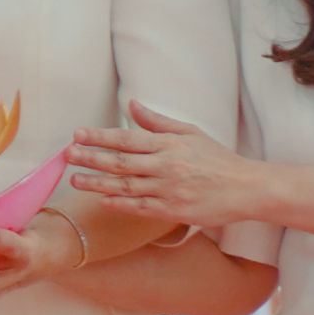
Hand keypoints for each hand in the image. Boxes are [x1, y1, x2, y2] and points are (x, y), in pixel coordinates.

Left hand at [65, 103, 259, 231]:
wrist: (246, 188)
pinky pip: (140, 208)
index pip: (127, 138)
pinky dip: (120, 204)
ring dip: (97, 183)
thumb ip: (157, 121)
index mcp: (169, 144)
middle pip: (120, 162)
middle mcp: (166, 166)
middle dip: (90, 158)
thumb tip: (131, 103)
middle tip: (67, 155)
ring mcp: (168, 190)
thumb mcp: (190, 133)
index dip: (100, 137)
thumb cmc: (217, 159)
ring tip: (75, 180)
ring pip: (125, 186)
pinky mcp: (173, 211)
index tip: (78, 134)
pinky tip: (102, 201)